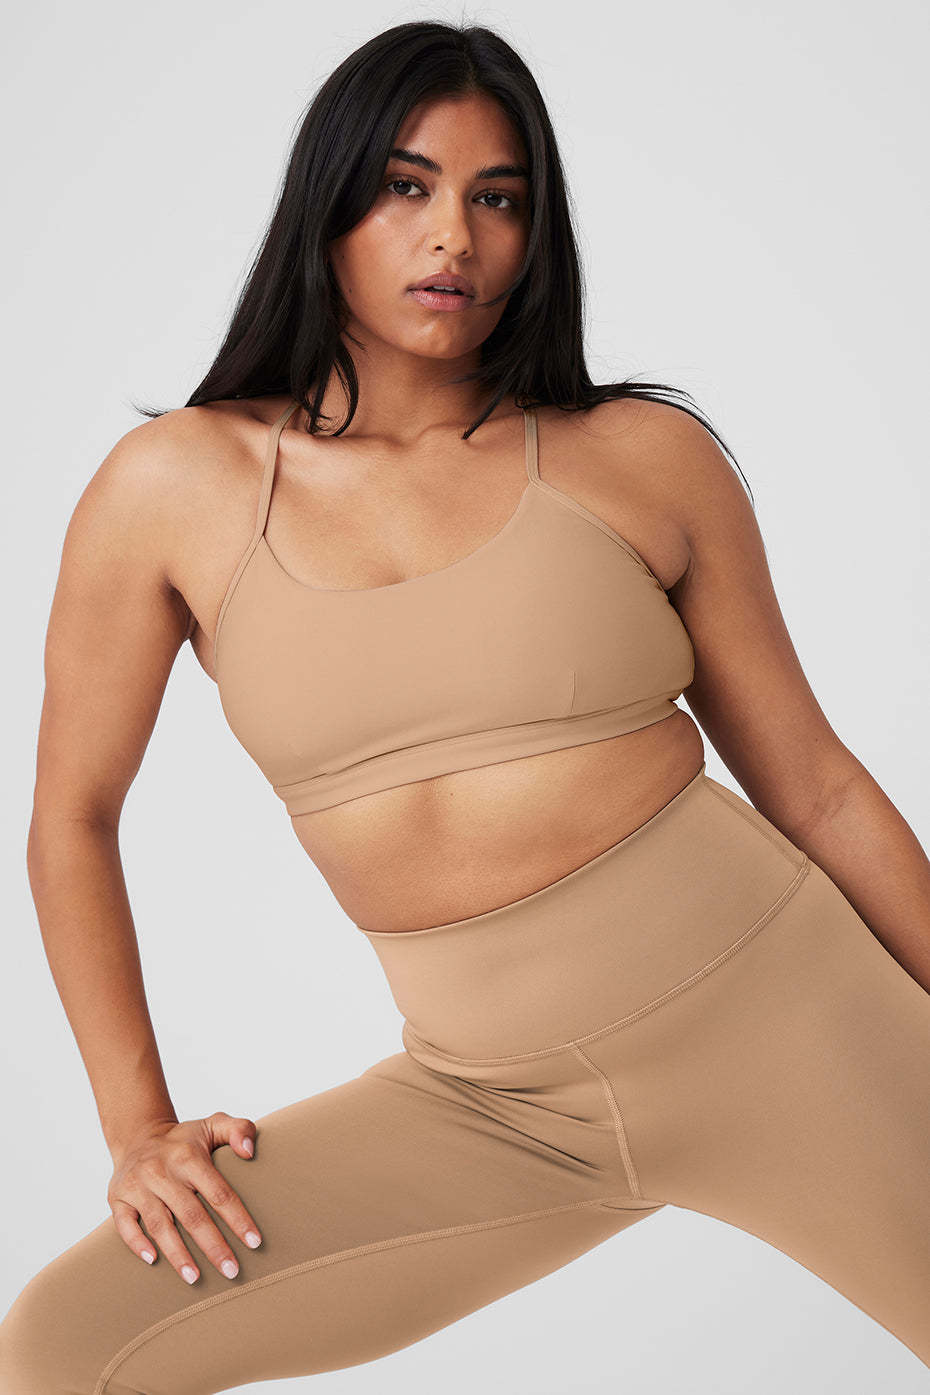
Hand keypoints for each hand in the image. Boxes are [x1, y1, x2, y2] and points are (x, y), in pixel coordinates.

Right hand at [107, 1111, 262, 1284]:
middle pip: (191, 1215)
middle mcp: (162, 1171)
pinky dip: (137, 1244)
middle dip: (213, 1246)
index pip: (218, 1192)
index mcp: (188, 1156)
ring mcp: (138, 1186)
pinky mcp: (117, 1197)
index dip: (237, 1218)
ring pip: (160, 1225)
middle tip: (232, 1272)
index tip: (254, 1243)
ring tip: (195, 1278)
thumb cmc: (185, 1140)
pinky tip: (153, 1261)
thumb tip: (250, 1151)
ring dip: (178, 1254)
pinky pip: (125, 1225)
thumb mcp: (213, 1125)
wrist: (138, 1135)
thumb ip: (239, 1129)